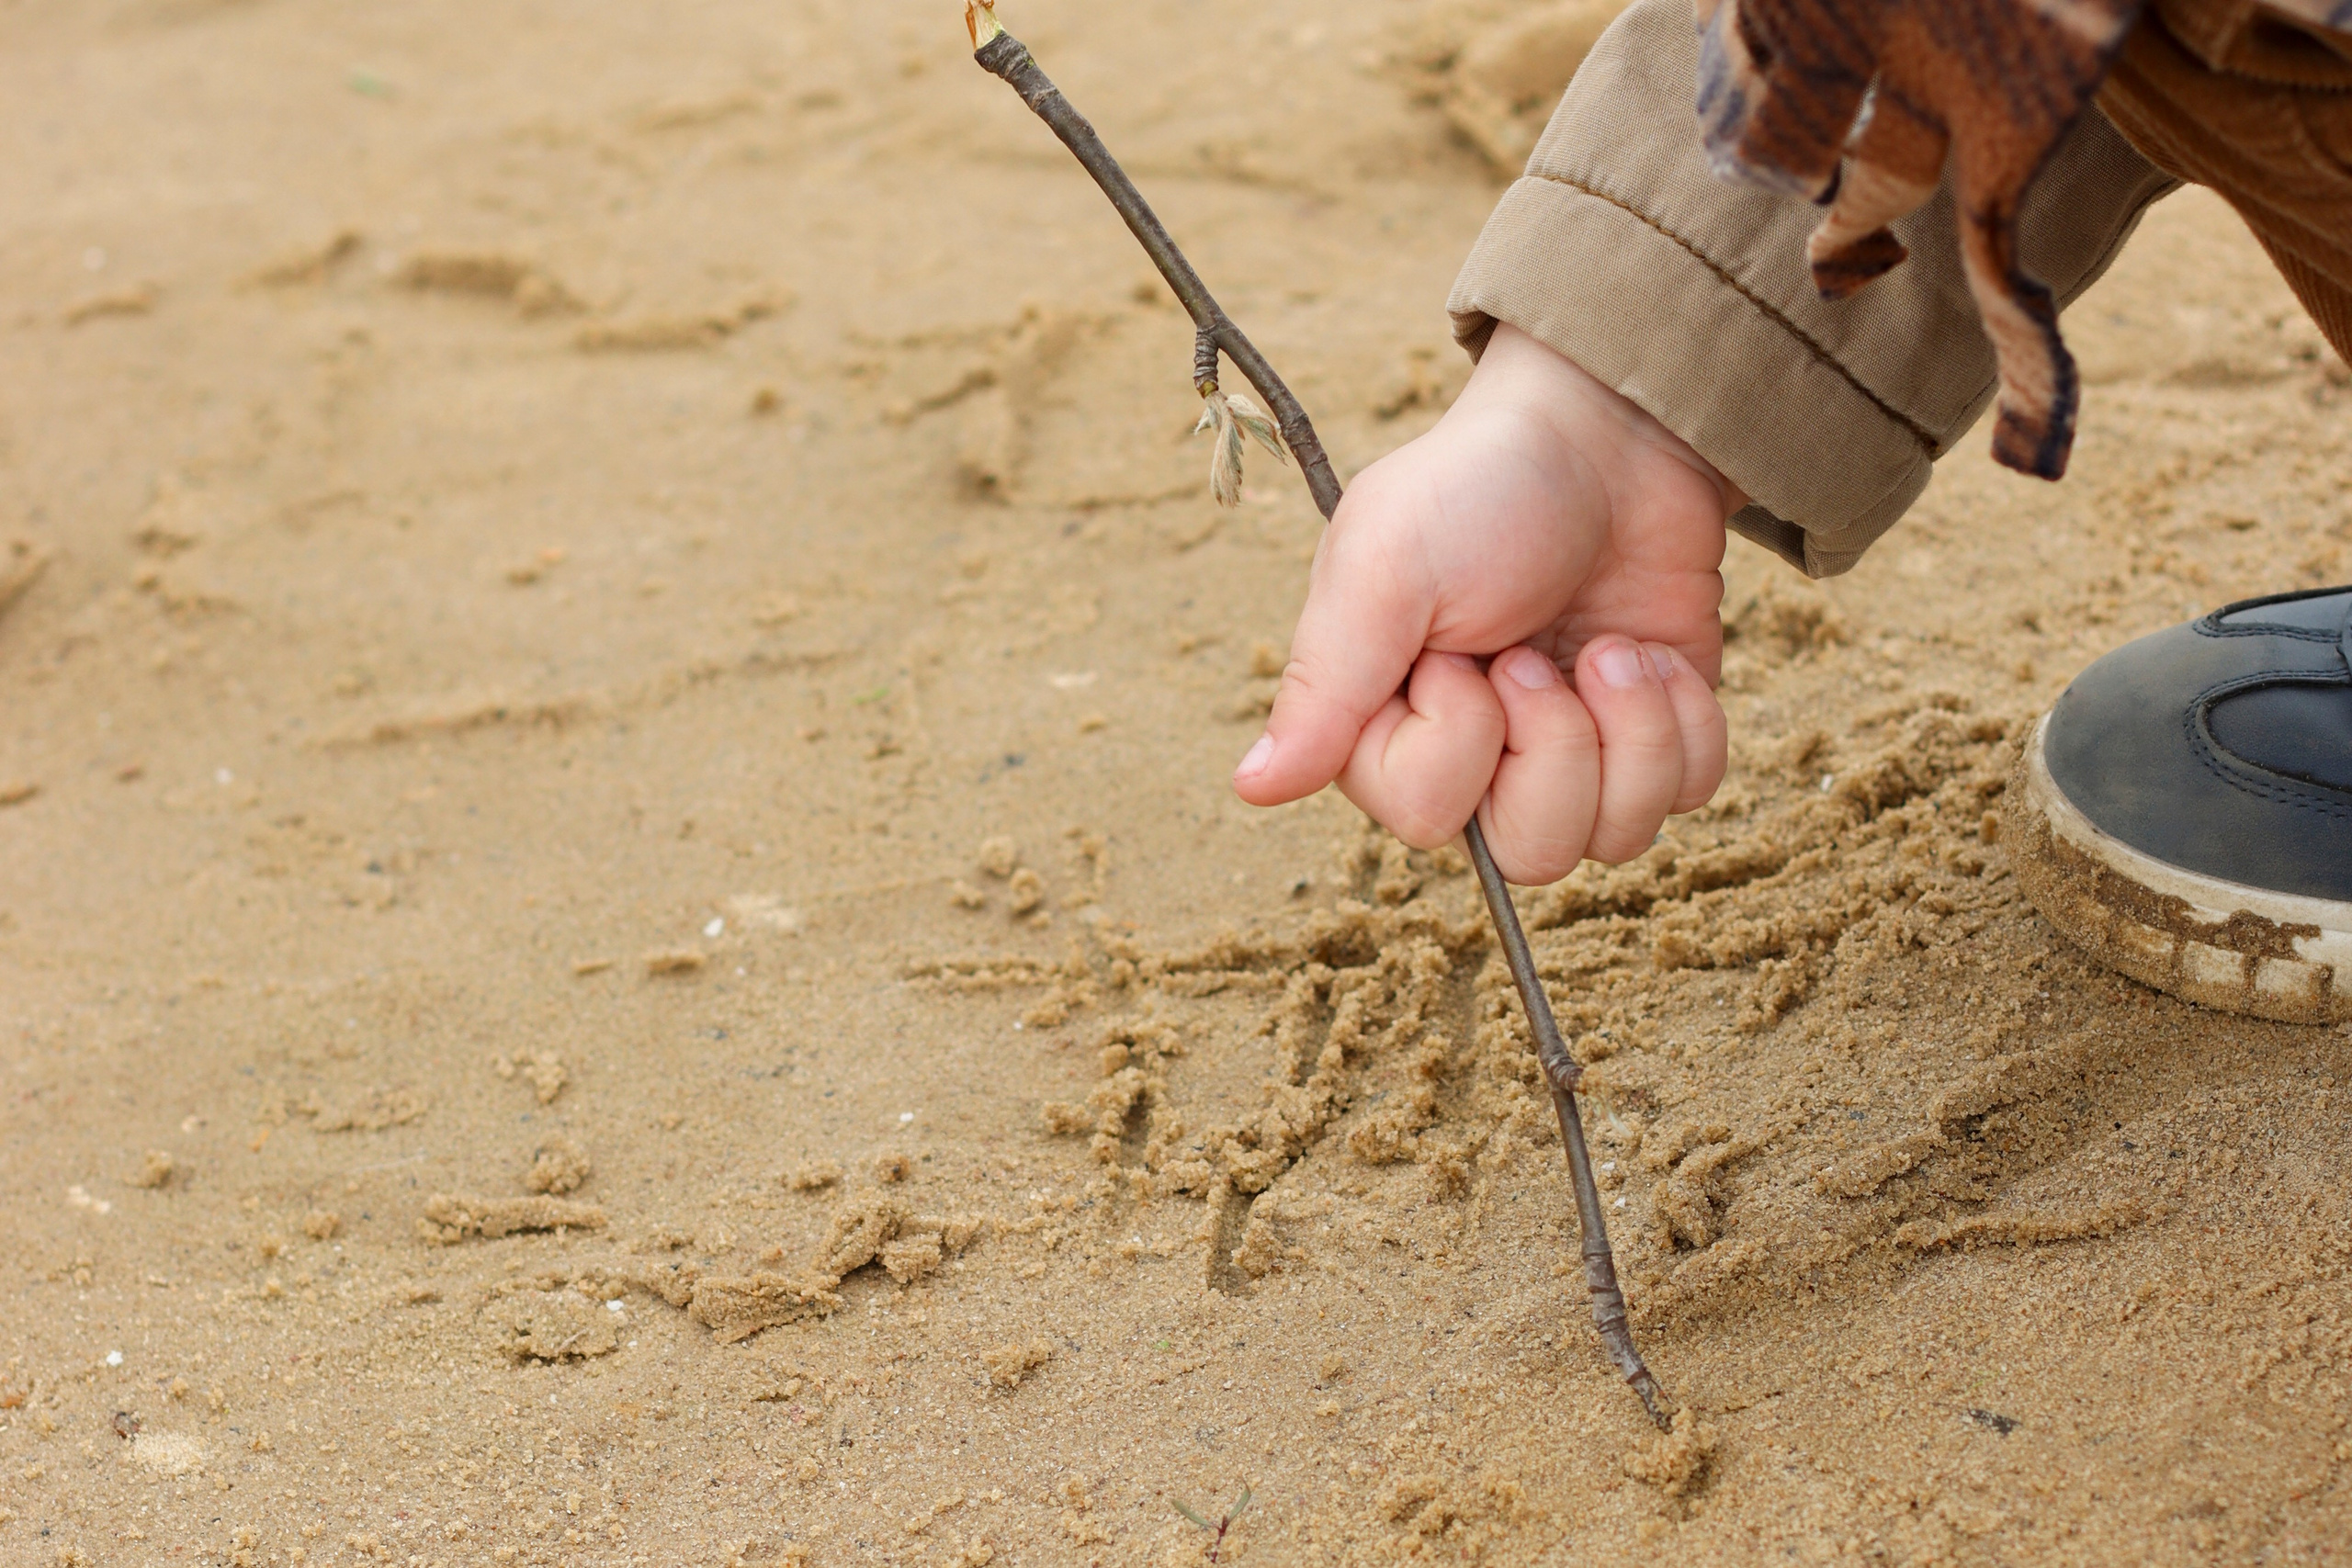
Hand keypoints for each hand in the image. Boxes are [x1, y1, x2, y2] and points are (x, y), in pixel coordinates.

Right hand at [1231, 325, 1740, 882]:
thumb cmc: (1481, 487)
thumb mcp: (1385, 570)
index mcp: (1389, 729)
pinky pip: (1686, 793)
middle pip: (1533, 852)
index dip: (1462, 738)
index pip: (1430, 818)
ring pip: (1616, 839)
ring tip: (1604, 648)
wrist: (1612, 430)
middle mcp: (1480, 760)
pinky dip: (1682, 720)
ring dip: (1628, 728)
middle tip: (1535, 651)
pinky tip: (1647, 654)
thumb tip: (1251, 787)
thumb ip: (1323, 689)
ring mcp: (1573, 753)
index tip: (1460, 650)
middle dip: (1557, 746)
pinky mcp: (1652, 735)